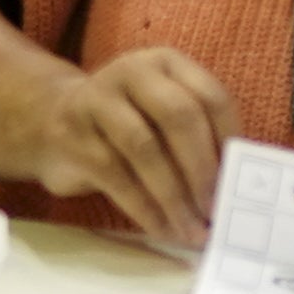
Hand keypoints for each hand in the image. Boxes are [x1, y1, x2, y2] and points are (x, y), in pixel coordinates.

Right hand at [0, 45, 239, 248]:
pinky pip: (116, 176)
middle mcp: (132, 72)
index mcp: (166, 63)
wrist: (53, 119)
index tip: (240, 180)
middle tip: (216, 209)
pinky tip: (162, 229)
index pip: (210, 96)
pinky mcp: (73, 135)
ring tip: (192, 230)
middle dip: (202, 169)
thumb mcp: (163, 114)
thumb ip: (198, 136)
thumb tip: (237, 187)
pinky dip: (144, 209)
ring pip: (145, 149)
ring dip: (174, 197)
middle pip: (179, 116)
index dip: (229, 140)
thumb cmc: (128, 123)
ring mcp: (97, 100)